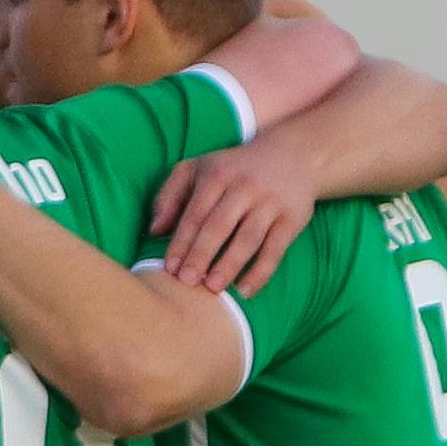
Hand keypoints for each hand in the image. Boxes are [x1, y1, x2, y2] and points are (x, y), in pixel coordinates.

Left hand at [148, 139, 318, 299]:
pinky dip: (261, 272)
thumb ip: (170, 196)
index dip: (181, 242)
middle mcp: (244, 187)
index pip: (195, 213)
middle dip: (201, 255)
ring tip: (212, 289)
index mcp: (217, 175)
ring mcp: (270, 203)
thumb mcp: (198, 169)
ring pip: (247, 239)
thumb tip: (154, 231)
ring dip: (229, 266)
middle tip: (187, 282)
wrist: (293, 154)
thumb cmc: (233, 169)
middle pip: (219, 226)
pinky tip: (245, 291)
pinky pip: (275, 249)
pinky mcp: (292, 218)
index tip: (169, 268)